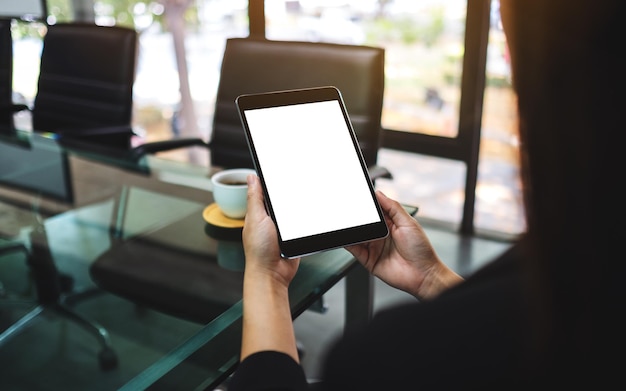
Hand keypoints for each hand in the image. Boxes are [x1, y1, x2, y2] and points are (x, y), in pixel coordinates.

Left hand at [240, 174, 300, 361]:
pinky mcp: (293, 238)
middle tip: (295, 187)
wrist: (273, 274)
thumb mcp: (256, 218)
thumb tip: (251, 177)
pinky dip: (304, 223)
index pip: (264, 192)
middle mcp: (269, 220)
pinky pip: (301, 225)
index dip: (270, 182)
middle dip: (287, 196)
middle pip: (281, 201)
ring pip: (293, 212)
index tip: (279, 170)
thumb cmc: (260, 251)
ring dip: (296, 211)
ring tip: (299, 207)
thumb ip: (255, 198)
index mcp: (258, 214)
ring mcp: (282, 230)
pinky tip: (305, 220)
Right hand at [345, 191, 461, 299]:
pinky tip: (346, 237)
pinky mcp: (368, 259)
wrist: (423, 274)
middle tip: (349, 209)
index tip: (358, 197)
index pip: (374, 211)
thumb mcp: (408, 222)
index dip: (366, 205)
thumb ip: (393, 207)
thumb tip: (379, 194)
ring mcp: (373, 247)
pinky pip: (354, 249)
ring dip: (350, 229)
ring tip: (345, 222)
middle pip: (363, 223)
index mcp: (390, 224)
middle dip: (355, 216)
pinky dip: (347, 242)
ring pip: (356, 235)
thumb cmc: (421, 250)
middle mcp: (380, 235)